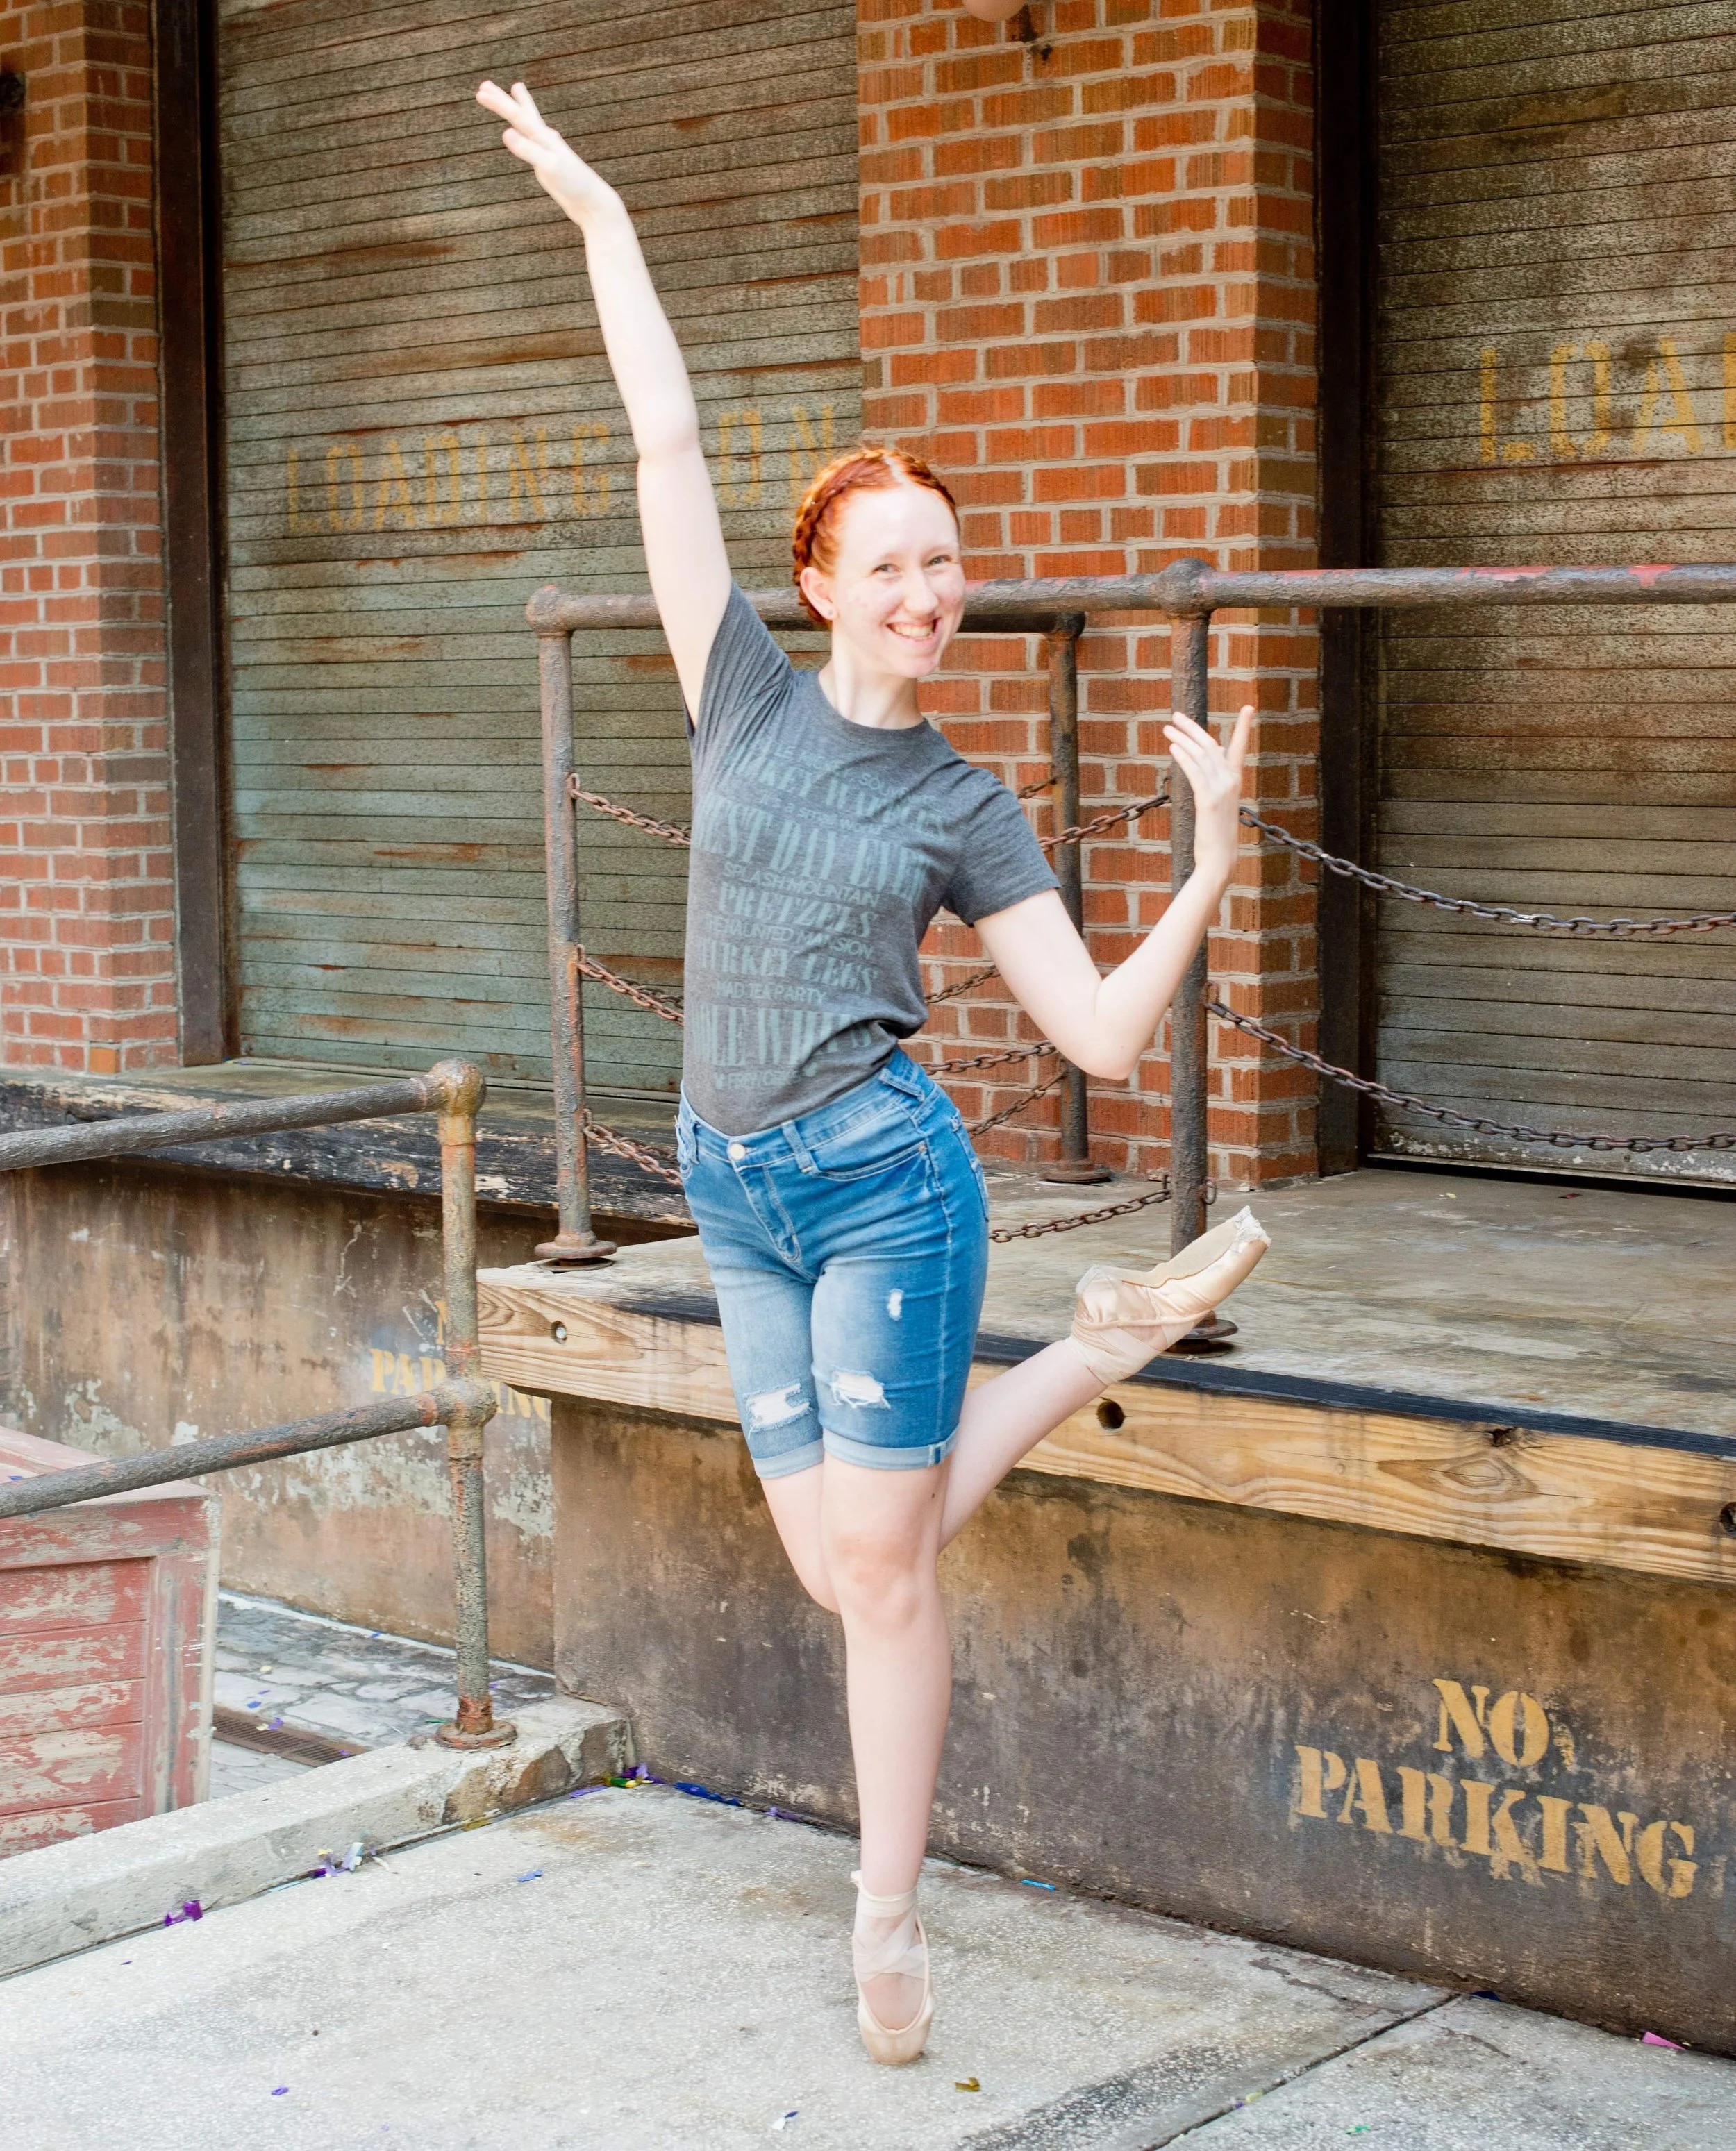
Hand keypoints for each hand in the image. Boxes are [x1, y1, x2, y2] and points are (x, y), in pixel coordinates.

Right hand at [476, 80, 620, 229]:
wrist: (592, 201)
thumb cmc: (573, 184)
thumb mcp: (549, 167)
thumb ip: (528, 150)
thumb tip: (505, 133)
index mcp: (544, 137)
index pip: (517, 115)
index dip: (499, 104)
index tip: (481, 92)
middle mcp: (546, 138)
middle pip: (521, 113)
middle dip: (503, 100)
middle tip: (484, 86)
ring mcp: (548, 149)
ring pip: (528, 123)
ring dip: (518, 107)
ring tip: (514, 89)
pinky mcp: (548, 162)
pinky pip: (532, 140)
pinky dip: (526, 130)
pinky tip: (526, 130)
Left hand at [1164, 702, 1251, 881]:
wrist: (1219, 859)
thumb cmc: (1216, 833)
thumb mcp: (1219, 803)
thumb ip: (1216, 778)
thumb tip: (1213, 754)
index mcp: (1235, 781)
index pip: (1239, 748)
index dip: (1244, 727)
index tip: (1249, 707)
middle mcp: (1231, 781)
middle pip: (1211, 746)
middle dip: (1193, 728)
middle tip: (1176, 715)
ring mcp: (1221, 790)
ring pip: (1201, 756)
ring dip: (1182, 739)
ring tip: (1167, 728)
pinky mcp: (1208, 800)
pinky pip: (1195, 772)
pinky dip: (1184, 757)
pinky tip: (1173, 747)